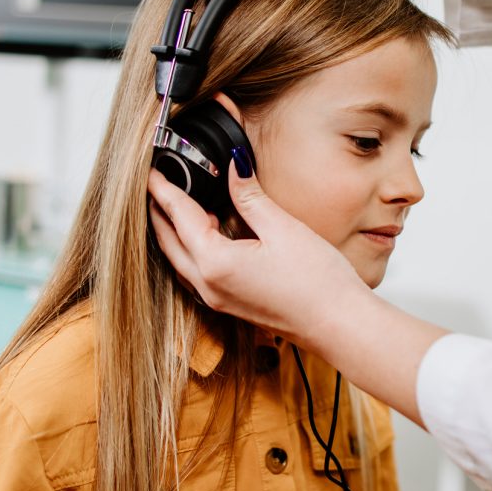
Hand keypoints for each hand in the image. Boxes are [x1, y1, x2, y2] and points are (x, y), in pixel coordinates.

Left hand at [148, 165, 448, 423]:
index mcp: (214, 262)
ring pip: (179, 259)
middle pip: (169, 240)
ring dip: (173, 232)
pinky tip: (207, 236)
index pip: (179, 216)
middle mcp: (208, 285)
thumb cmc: (317, 282)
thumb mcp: (282, 228)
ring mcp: (217, 299)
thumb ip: (249, 196)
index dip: (165, 189)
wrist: (339, 325)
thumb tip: (234, 164)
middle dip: (160, 210)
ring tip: (177, 204)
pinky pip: (196, 273)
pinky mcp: (231, 305)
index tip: (152, 170)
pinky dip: (190, 249)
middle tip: (158, 182)